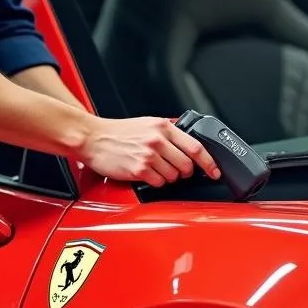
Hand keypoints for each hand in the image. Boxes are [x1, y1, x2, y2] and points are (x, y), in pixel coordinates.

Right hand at [77, 116, 221, 186]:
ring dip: (169, 178)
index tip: (215, 171)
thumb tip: (189, 146)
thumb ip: (168, 133)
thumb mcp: (147, 124)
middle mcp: (157, 140)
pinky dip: (156, 182)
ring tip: (155, 170)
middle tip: (178, 171)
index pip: (196, 147)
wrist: (92, 138)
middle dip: (186, 172)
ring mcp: (148, 155)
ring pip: (174, 176)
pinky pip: (159, 183)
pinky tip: (146, 174)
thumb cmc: (117, 132)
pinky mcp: (138, 170)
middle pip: (187, 165)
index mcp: (163, 127)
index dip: (209, 162)